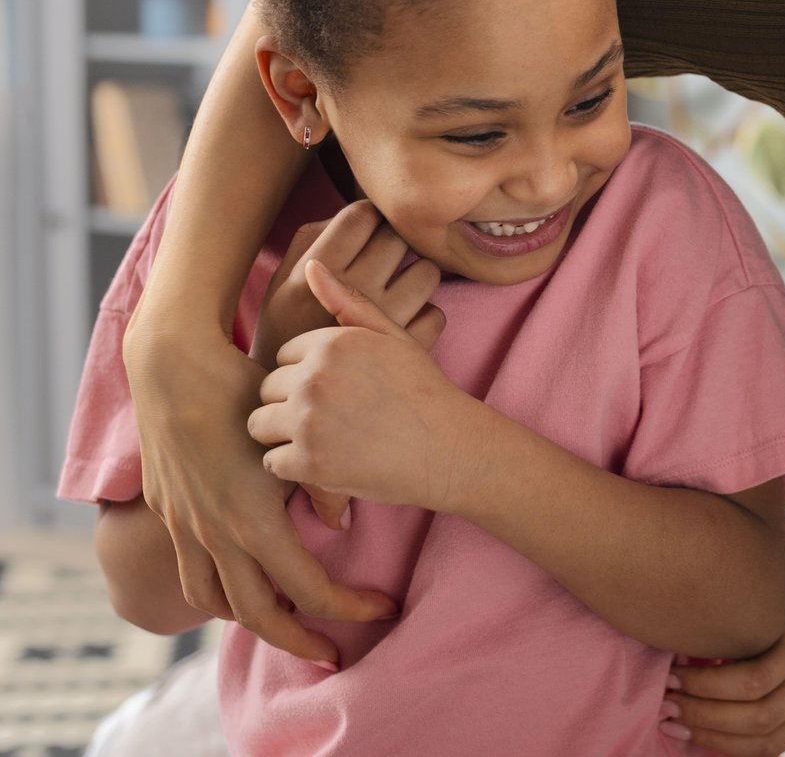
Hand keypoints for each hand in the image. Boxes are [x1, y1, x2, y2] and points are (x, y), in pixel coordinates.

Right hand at [123, 307, 399, 668]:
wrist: (174, 365)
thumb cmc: (245, 390)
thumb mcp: (294, 437)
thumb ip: (323, 482)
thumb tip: (340, 524)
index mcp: (253, 521)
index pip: (309, 591)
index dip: (349, 608)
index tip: (381, 609)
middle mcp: (215, 534)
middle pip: (259, 616)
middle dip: (300, 641)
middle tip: (333, 654)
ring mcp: (185, 527)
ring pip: (215, 602)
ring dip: (251, 620)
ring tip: (286, 623)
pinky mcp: (168, 513)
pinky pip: (190, 574)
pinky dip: (216, 592)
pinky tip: (240, 584)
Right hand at [250, 200, 443, 369]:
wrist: (290, 405)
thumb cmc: (287, 333)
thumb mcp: (281, 283)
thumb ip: (312, 240)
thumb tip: (359, 212)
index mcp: (317, 269)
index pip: (363, 214)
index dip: (368, 219)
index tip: (365, 234)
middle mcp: (353, 290)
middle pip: (399, 237)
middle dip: (393, 244)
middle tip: (380, 263)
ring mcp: (385, 322)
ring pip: (427, 272)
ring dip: (415, 278)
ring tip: (394, 293)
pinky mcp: (407, 351)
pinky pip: (437, 313)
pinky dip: (424, 317)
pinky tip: (401, 326)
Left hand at [250, 201, 445, 526]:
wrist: (450, 450)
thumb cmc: (423, 392)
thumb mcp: (394, 338)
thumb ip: (349, 303)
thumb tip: (311, 265)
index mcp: (332, 343)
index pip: (286, 355)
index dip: (309, 373)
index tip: (338, 389)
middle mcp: (315, 378)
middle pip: (267, 388)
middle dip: (291, 402)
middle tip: (331, 417)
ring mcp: (309, 421)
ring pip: (260, 424)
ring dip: (283, 434)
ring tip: (321, 438)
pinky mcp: (308, 463)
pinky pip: (272, 462)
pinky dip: (292, 467)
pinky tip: (324, 461)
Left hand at [663, 557, 784, 753]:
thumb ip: (761, 583)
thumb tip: (702, 585)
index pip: (754, 677)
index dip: (708, 684)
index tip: (675, 671)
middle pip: (755, 713)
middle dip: (702, 713)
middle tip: (665, 701)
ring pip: (764, 738)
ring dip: (713, 737)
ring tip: (675, 724)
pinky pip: (778, 746)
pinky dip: (739, 749)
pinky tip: (707, 738)